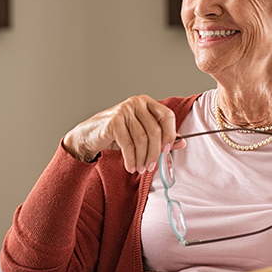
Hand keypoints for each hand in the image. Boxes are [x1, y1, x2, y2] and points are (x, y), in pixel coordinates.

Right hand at [62, 95, 183, 172]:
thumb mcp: (141, 134)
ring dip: (143, 158)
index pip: (167, 116)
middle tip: (151, 166)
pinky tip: (131, 166)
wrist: (90, 135)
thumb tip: (181, 142)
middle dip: (155, 153)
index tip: (167, 150)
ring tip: (140, 168)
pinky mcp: (114, 122)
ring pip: (142, 139)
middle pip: (155, 130)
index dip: (170, 134)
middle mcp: (136, 103)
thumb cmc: (118, 134)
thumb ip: (162, 137)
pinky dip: (131, 159)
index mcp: (147, 103)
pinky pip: (128, 145)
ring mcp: (124, 110)